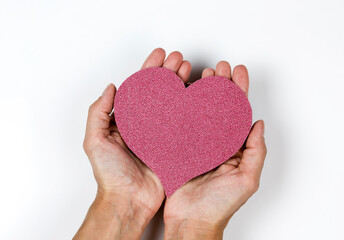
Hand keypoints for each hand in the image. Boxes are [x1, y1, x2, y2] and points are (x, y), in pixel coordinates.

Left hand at [75, 48, 192, 238]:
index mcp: (127, 120)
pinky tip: (200, 97)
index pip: (140, 87)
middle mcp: (146, 124)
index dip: (150, 69)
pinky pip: (185, 124)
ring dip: (183, 85)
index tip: (160, 55)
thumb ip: (98, 112)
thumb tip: (111, 87)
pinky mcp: (175, 145)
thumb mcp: (94, 141)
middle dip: (170, 72)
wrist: (128, 200)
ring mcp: (162, 134)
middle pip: (160, 91)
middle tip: (180, 58)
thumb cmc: (110, 175)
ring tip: (191, 70)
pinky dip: (193, 109)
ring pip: (175, 103)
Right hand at [163, 61, 266, 239]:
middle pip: (221, 106)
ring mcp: (199, 145)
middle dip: (221, 84)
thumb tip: (259, 124)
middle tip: (219, 66)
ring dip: (202, 90)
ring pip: (201, 110)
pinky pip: (182, 123)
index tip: (238, 71)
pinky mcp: (180, 148)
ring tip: (202, 73)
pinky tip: (181, 93)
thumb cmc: (219, 206)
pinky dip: (182, 106)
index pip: (240, 112)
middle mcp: (218, 143)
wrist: (191, 222)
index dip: (239, 90)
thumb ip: (257, 152)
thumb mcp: (247, 180)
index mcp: (236, 148)